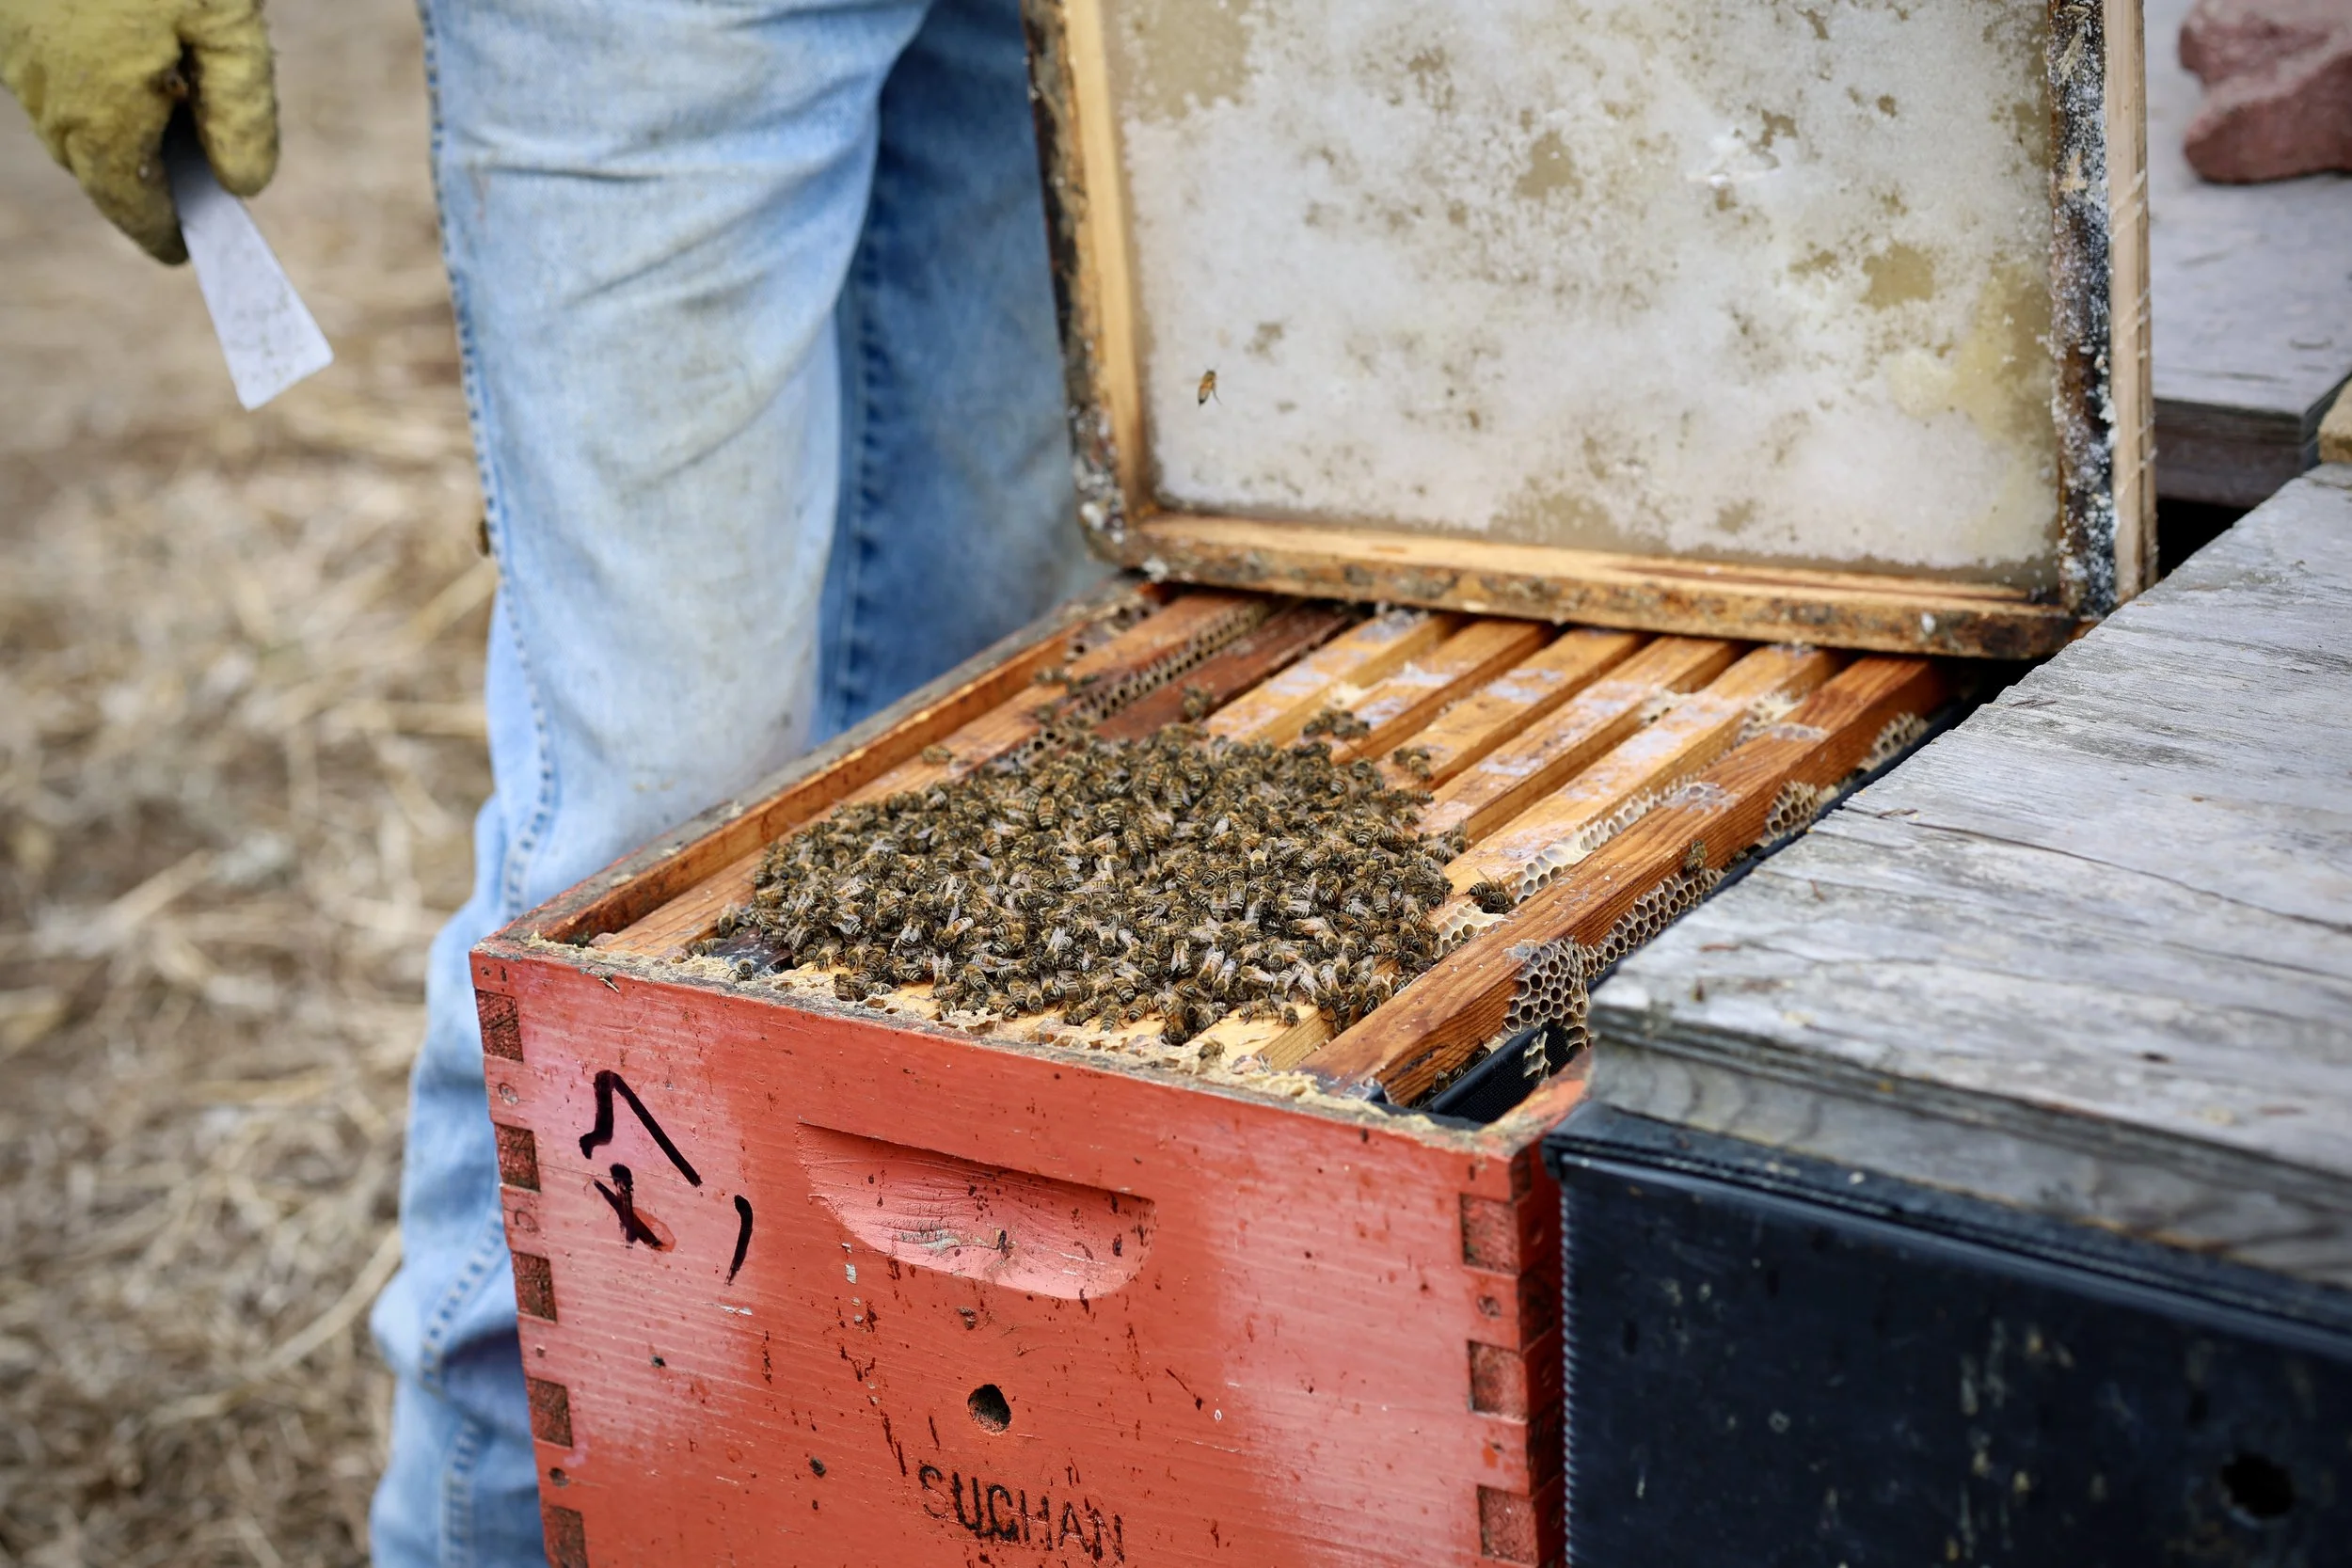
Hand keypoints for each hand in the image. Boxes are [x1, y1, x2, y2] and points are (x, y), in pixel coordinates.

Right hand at [0, 0, 276, 262]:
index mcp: (100, 113)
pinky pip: (48, 72)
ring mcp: (14, 52)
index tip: (185, 255)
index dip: (159, 233)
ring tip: (164, 141)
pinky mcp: (5, 19)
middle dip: (137, 187)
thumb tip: (246, 184)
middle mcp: (44, 93)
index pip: (128, 203)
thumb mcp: (229, 23)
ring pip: (66, 117)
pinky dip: (87, 86)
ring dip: (112, 133)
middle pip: (95, 164)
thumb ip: (243, 112)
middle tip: (182, 205)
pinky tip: (129, 70)